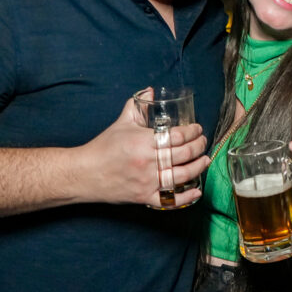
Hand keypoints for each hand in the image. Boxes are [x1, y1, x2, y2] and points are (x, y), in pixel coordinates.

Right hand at [78, 96, 208, 206]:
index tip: (197, 129)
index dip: (192, 132)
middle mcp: (147, 162)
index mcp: (143, 142)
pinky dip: (186, 196)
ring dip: (198, 167)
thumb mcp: (121, 123)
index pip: (177, 136)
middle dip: (199, 147)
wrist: (84, 174)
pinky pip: (169, 200)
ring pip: (181, 176)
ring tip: (206, 160)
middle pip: (183, 154)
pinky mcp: (144, 197)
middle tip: (203, 142)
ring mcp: (147, 181)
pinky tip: (197, 190)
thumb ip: (137, 106)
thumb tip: (150, 91)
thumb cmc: (104, 148)